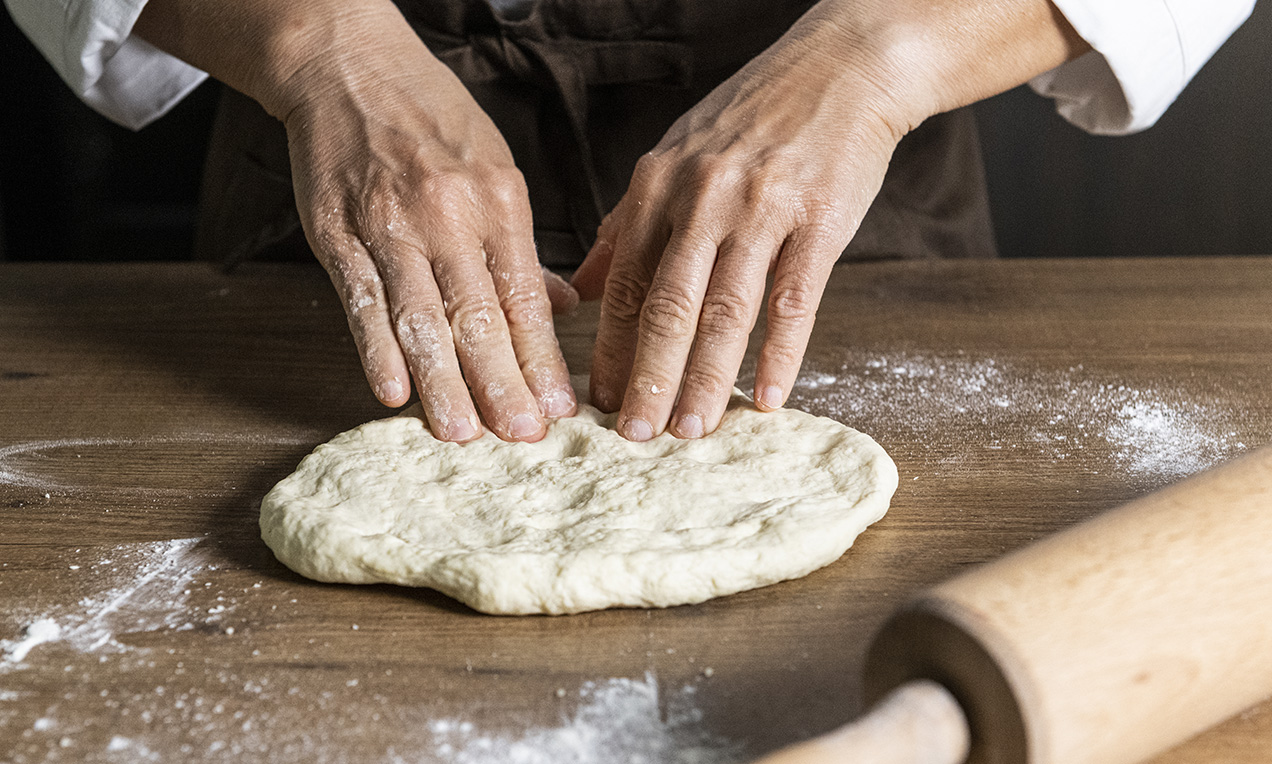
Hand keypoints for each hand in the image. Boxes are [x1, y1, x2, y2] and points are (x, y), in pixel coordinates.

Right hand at [137, 0, 577, 441]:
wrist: (350, 68)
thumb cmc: (433, 120)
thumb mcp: (497, 169)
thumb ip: (523, 248)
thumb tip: (564, 308)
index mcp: (499, 203)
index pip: (525, 299)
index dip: (542, 359)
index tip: (558, 409)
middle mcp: (449, 217)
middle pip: (479, 316)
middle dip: (502, 384)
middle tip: (520, 437)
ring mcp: (390, 226)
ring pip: (422, 317)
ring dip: (443, 381)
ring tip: (461, 432)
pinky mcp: (338, 234)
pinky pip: (361, 301)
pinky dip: (376, 349)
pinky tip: (392, 392)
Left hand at [570, 0, 1085, 440]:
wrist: (841, 70)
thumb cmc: (752, 119)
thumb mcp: (673, 158)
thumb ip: (627, 224)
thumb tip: (586, 289)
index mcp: (658, 185)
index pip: (625, 282)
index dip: (610, 348)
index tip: (597, 401)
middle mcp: (704, 198)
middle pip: (668, 305)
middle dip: (648, 378)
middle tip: (635, 435)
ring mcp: (764, 209)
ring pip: (726, 310)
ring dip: (707, 377)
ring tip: (692, 428)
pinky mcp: (820, 222)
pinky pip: (795, 300)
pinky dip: (780, 354)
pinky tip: (768, 397)